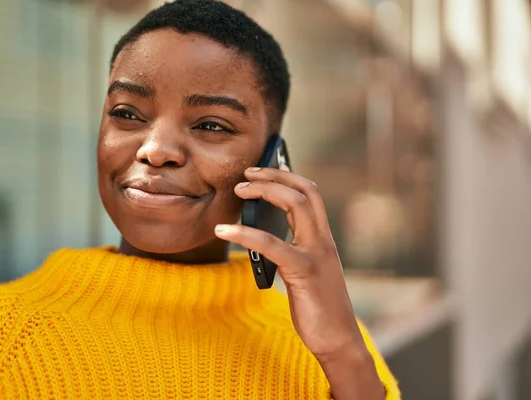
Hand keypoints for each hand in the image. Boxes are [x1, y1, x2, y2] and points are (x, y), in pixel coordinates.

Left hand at [214, 166, 384, 398]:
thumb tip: (266, 239)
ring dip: (265, 191)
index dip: (288, 177)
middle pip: (305, 192)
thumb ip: (292, 254)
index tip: (265, 170)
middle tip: (247, 173)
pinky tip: (223, 230)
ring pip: (296, 205)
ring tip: (239, 190)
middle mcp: (323, 241)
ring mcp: (316, 254)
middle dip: (275, 176)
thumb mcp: (305, 274)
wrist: (338, 341)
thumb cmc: (318, 309)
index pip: (310, 195)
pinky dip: (246, 232)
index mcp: (322, 240)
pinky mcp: (304, 272)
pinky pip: (272, 245)